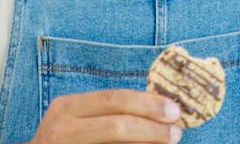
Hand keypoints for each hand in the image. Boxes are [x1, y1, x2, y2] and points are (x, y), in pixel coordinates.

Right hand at [28, 89, 182, 143]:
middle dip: (151, 126)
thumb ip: (109, 115)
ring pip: (114, 141)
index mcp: (68, 106)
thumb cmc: (64, 140)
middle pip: (116, 123)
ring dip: (146, 142)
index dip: (146, 104)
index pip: (113, 99)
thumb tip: (157, 113)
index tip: (173, 109)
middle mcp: (63, 127)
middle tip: (176, 131)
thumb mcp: (78, 121)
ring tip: (167, 141)